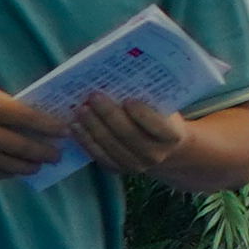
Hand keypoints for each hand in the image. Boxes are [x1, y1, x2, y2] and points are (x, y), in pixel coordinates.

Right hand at [0, 78, 67, 183]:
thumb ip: (2, 103)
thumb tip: (29, 118)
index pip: (27, 118)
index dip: (49, 127)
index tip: (65, 132)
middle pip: (19, 146)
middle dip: (43, 153)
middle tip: (56, 156)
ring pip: (4, 164)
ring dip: (25, 167)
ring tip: (37, 166)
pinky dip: (1, 174)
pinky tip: (11, 173)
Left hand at [68, 92, 195, 181]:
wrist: (162, 146)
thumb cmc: (161, 117)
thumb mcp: (164, 107)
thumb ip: (151, 98)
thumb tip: (123, 79)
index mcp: (172, 137)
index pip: (157, 126)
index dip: (142, 114)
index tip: (128, 99)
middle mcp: (155, 155)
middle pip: (128, 134)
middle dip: (109, 115)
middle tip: (94, 96)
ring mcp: (135, 166)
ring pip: (110, 145)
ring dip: (92, 126)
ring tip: (80, 109)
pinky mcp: (117, 170)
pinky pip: (98, 155)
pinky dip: (85, 140)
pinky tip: (75, 126)